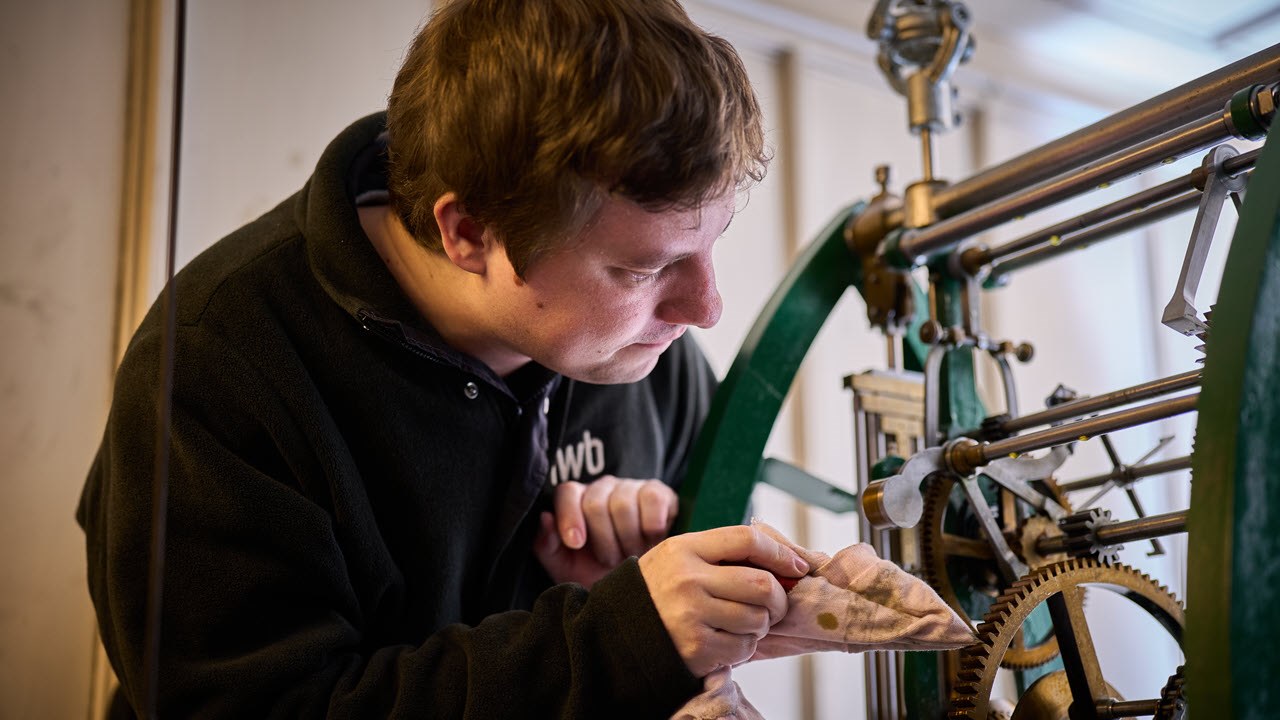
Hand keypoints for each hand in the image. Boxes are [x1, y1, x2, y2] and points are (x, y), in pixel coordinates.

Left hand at [534, 476, 677, 586]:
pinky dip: (651, 526)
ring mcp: (631, 487)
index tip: (576, 545)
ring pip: (623, 504)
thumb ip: (547, 544)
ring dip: (627, 539)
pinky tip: (652, 540)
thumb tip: (545, 517)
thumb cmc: (597, 574)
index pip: (568, 492)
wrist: (639, 587)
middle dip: (603, 540)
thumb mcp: (565, 567)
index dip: (570, 517)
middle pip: (595, 503)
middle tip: (610, 561)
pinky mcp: (659, 492)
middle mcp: (603, 488)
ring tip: (632, 554)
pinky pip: (652, 499)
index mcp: (577, 501)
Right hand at [638, 525, 809, 677]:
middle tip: (774, 606)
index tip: (796, 566)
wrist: (617, 633)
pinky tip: (727, 640)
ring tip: (744, 623)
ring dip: (761, 625)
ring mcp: (690, 615)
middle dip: (778, 599)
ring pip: (757, 618)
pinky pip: (743, 647)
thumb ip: (724, 553)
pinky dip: (744, 647)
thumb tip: (790, 560)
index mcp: (684, 548)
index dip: (780, 553)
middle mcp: (687, 579)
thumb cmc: (660, 592)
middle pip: (761, 584)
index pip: (747, 540)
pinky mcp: (695, 648)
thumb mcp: (681, 558)